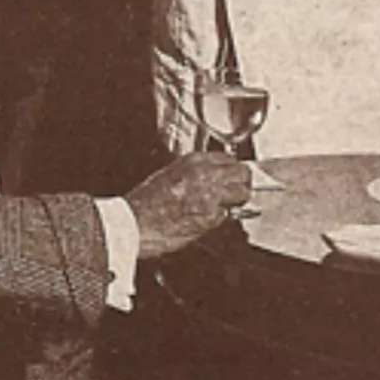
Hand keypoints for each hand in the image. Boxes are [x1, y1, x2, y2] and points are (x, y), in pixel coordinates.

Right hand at [126, 152, 250, 258]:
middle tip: (239, 190)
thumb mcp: (169, 174)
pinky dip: (221, 218)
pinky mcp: (211, 217)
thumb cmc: (145, 202)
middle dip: (243, 182)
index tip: (233, 175)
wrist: (136, 222)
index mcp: (192, 161)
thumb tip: (211, 178)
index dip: (232, 168)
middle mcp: (204, 175)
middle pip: (243, 173)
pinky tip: (207, 218)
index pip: (228, 158)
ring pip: (242, 194)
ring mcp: (210, 196)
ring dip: (237, 200)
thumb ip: (193, 173)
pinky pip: (227, 216)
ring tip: (228, 205)